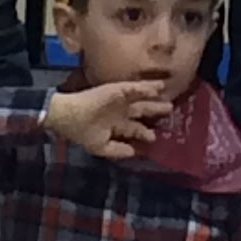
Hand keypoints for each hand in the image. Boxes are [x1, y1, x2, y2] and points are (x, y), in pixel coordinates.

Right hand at [45, 79, 171, 159]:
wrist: (69, 117)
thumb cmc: (83, 132)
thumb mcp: (101, 147)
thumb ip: (118, 150)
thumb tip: (135, 152)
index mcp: (117, 125)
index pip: (135, 129)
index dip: (146, 133)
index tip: (156, 137)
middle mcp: (121, 111)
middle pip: (142, 111)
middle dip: (156, 111)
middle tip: (171, 111)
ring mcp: (120, 100)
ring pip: (142, 98)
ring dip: (154, 98)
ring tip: (169, 97)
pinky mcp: (118, 89)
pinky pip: (135, 88)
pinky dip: (147, 88)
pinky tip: (158, 88)